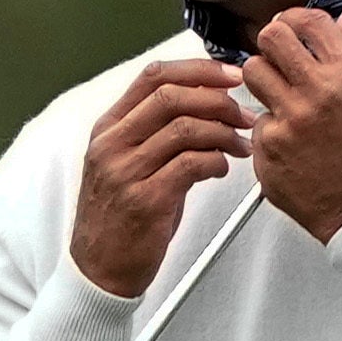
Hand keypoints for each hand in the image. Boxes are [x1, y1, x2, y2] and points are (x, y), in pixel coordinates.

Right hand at [67, 58, 250, 294]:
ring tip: (240, 145)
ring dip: (224, 132)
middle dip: (218, 99)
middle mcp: (113, 144)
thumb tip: (207, 106)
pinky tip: (221, 169)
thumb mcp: (127, 165)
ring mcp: (125, 172)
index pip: (154, 77)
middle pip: (172, 96)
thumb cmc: (120, 218)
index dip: (198, 70)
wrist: (99, 270)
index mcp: (109, 128)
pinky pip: (192, 165)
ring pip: (185, 128)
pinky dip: (216, 161)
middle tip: (243, 114)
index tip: (230, 76)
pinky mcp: (144, 200)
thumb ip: (157, 133)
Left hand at [245, 0, 341, 242]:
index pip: (309, 21)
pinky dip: (269, 128)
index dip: (293, 19)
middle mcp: (319, 92)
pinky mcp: (269, 146)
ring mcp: (291, 119)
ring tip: (282, 100)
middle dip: (271, 44)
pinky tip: (289, 143)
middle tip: (277, 59)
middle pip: (271, 38)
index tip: (289, 28)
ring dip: (263, 81)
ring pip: (253, 73)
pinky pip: (257, 120)